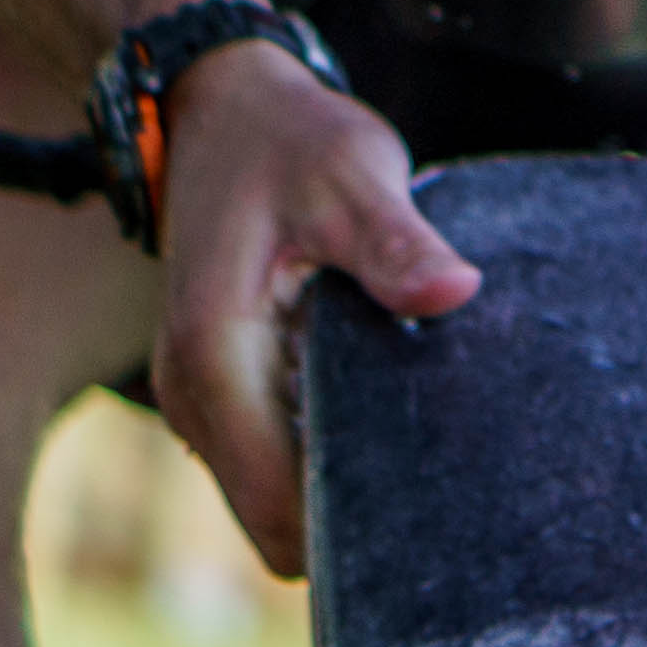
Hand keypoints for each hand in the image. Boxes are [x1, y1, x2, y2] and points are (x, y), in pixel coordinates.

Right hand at [147, 40, 478, 575]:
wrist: (223, 113)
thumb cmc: (290, 142)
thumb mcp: (353, 177)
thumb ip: (397, 242)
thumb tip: (455, 291)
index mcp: (212, 356)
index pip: (274, 507)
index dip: (350, 533)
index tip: (435, 520)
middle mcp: (191, 396)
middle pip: (274, 523)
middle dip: (355, 522)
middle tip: (453, 494)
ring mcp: (202, 399)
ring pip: (272, 500)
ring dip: (343, 489)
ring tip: (433, 455)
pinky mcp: (224, 389)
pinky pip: (274, 460)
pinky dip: (326, 457)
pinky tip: (393, 420)